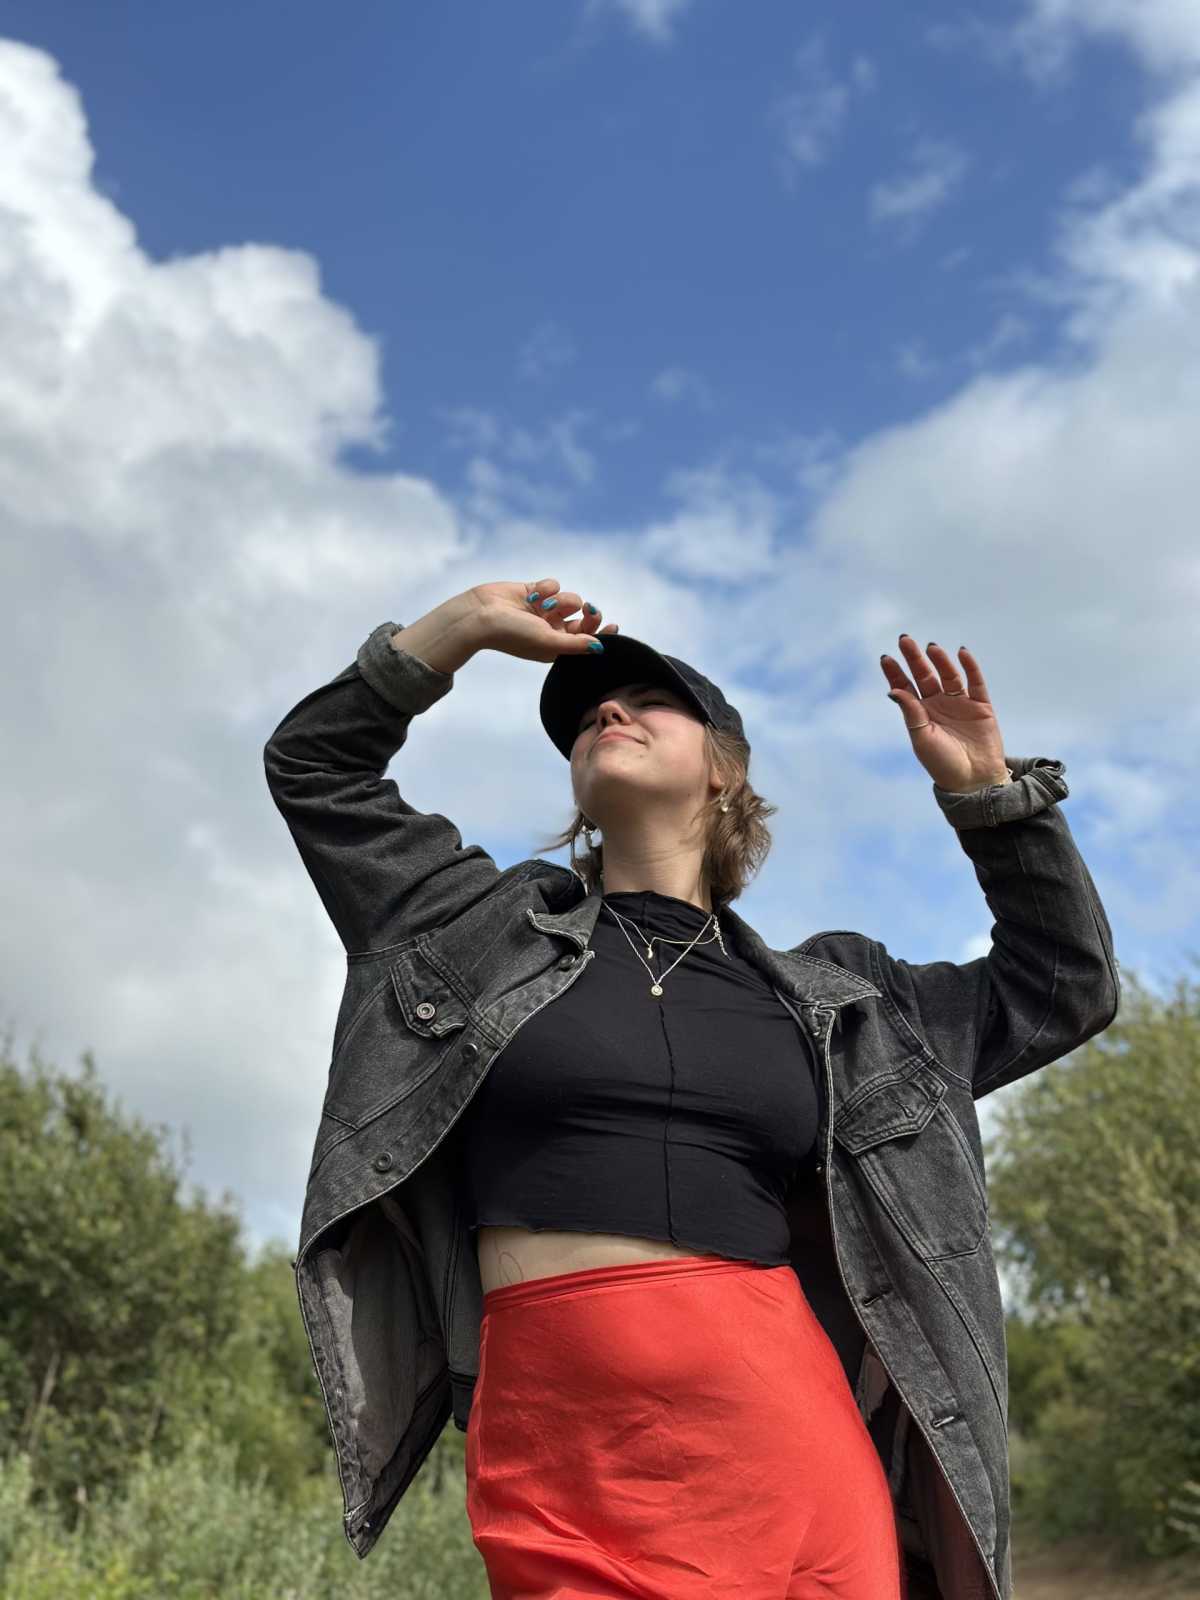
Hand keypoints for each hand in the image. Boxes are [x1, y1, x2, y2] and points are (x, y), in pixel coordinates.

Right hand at [465, 578, 620, 663]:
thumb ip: (576, 644)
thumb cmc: (512, 634)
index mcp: (557, 647)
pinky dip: (546, 588)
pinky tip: (534, 594)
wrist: (479, 616)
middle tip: (589, 609)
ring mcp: (544, 611)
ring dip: (562, 600)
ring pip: (570, 599)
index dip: (602, 634)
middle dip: (587, 613)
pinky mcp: (535, 593)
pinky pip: (554, 586)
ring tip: (544, 605)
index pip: (587, 641)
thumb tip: (601, 649)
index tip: (614, 626)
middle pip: (584, 619)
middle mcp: (552, 630)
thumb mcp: (548, 642)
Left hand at [880, 637, 1009, 791]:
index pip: (905, 687)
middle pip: (925, 675)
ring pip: (949, 675)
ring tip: (931, 647)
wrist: (974, 781)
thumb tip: (893, 690)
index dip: (896, 672)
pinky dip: (970, 667)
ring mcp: (960, 704)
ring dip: (940, 660)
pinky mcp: (981, 706)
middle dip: (914, 658)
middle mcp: (938, 705)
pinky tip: (961, 653)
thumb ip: (911, 713)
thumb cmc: (943, 764)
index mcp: (920, 714)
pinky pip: (976, 682)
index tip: (886, 657)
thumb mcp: (922, 739)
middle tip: (904, 640)